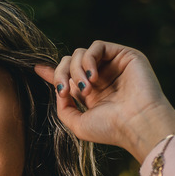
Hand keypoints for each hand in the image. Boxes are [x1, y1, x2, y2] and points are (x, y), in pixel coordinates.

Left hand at [35, 41, 174, 161]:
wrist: (137, 124)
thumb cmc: (111, 129)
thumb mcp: (78, 123)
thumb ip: (63, 108)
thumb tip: (58, 89)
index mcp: (91, 94)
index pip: (69, 76)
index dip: (53, 72)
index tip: (37, 69)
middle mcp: (101, 78)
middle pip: (69, 62)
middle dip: (61, 74)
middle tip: (65, 92)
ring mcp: (112, 66)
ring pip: (80, 53)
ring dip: (75, 70)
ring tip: (86, 90)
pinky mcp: (124, 55)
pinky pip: (96, 46)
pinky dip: (88, 60)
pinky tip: (93, 78)